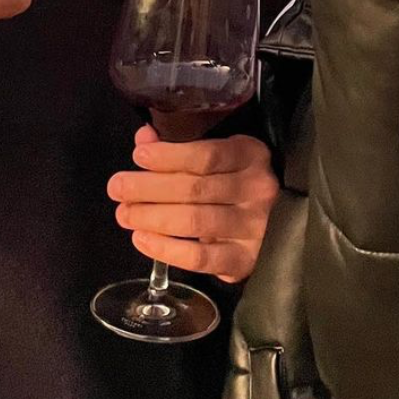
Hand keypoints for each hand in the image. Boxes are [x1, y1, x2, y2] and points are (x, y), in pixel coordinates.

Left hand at [107, 127, 278, 283]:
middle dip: (149, 188)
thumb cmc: (239, 184)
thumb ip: (181, 147)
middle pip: (195, 188)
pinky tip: (142, 239)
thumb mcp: (220, 157)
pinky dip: (167, 249)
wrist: (281, 226)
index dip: (169, 156)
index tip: (138, 156)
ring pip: (195, 221)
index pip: (206, 156)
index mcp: (251, 156)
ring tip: (124, 214)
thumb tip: (144, 139)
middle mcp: (257, 190)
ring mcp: (254, 227)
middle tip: (117, 188)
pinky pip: (200, 257)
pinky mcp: (244, 260)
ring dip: (152, 217)